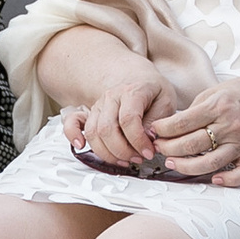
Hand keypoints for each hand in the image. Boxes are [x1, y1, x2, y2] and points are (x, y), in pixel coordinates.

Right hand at [62, 55, 173, 174]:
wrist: (138, 79)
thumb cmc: (153, 91)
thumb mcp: (166, 101)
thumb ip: (157, 121)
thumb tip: (148, 139)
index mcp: (132, 91)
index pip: (128, 119)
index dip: (138, 140)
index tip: (149, 152)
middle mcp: (111, 97)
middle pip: (108, 129)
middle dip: (123, 150)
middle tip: (139, 158)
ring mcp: (98, 105)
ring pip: (93, 132)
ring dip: (108, 152)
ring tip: (125, 160)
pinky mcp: (89, 113)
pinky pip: (73, 123)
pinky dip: (72, 135)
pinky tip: (81, 145)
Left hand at [150, 73, 239, 187]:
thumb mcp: (216, 90)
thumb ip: (195, 109)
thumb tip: (171, 126)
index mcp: (218, 106)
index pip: (182, 122)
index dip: (162, 129)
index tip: (153, 131)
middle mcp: (228, 125)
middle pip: (190, 143)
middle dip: (168, 147)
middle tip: (157, 147)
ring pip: (209, 162)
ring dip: (186, 166)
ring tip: (171, 163)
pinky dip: (229, 179)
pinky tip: (214, 180)